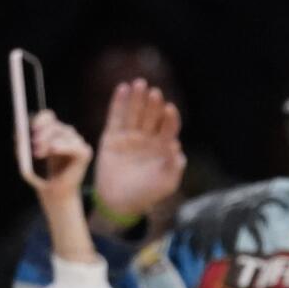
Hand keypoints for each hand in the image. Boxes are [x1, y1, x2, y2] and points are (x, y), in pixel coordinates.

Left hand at [25, 110, 93, 201]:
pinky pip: (76, 145)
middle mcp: (66, 135)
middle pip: (57, 125)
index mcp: (52, 133)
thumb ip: (22, 146)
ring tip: (40, 154)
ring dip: (51, 141)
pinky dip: (64, 146)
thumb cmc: (41, 177)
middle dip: (43, 133)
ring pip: (66, 132)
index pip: (49, 117)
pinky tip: (54, 149)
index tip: (32, 126)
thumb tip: (18, 133)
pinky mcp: (84, 153)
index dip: (41, 119)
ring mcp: (77, 143)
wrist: (55, 194)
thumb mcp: (26, 161)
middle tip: (33, 141)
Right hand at [94, 80, 185, 223]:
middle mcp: (148, 137)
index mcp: (163, 146)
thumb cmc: (147, 194)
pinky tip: (122, 88)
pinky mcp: (112, 136)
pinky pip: (115, 117)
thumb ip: (174, 167)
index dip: (170, 118)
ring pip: (134, 112)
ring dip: (137, 98)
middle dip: (153, 103)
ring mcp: (130, 135)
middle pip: (152, 115)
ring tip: (139, 84)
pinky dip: (118, 103)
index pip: (169, 127)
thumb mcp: (166, 183)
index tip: (169, 109)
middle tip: (154, 92)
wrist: (119, 203)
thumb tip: (176, 148)